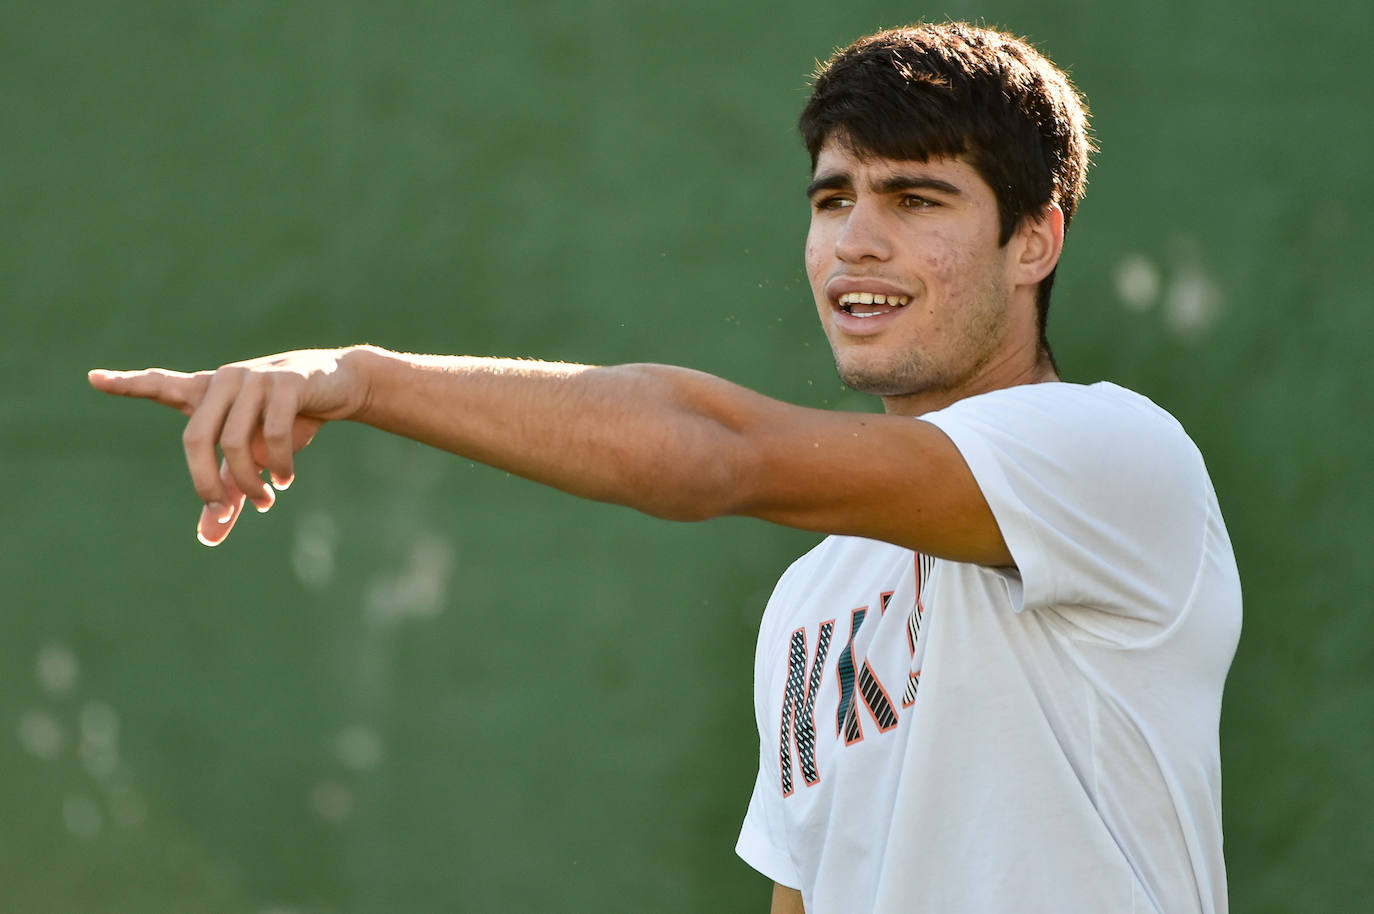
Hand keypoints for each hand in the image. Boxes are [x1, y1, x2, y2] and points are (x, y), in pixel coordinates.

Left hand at [88, 348, 368, 544]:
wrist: (339, 385)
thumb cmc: (287, 419)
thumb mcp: (254, 459)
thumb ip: (229, 492)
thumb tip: (207, 538)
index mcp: (209, 392)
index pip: (162, 384)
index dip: (128, 384)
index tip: (94, 379)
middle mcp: (224, 380)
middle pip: (196, 438)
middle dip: (208, 483)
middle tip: (226, 513)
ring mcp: (254, 377)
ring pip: (234, 442)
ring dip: (250, 481)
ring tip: (268, 498)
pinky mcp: (286, 381)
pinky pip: (272, 432)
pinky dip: (279, 464)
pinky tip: (286, 478)